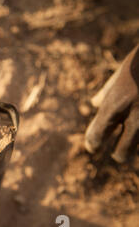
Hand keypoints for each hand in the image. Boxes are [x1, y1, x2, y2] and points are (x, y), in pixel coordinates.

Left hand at [85, 45, 138, 162]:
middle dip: (120, 153)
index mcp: (117, 104)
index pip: (98, 134)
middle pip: (123, 151)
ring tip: (131, 145)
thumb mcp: (123, 71)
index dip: (94, 143)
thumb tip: (94, 103)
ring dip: (138, 146)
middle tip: (118, 155)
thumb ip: (107, 90)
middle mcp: (136, 118)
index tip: (93, 147)